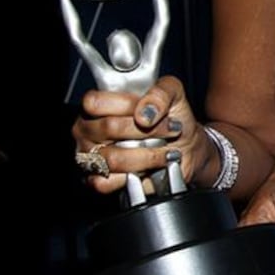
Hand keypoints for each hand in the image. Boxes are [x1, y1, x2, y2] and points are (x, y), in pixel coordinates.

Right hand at [71, 76, 207, 194]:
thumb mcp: (174, 93)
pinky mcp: (97, 180)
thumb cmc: (173, 119)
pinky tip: (151, 168)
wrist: (187, 149)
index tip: (154, 111)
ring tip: (165, 151)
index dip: (127, 105)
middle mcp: (88, 130)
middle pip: (108, 127)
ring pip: (112, 158)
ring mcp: (90, 156)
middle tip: (171, 130)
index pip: (95, 102)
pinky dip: (137, 175)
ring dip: (147, 156)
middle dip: (148, 130)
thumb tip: (144, 113)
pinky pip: (107, 182)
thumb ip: (160, 92)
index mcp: (98, 105)